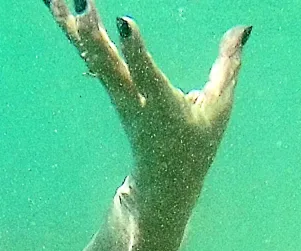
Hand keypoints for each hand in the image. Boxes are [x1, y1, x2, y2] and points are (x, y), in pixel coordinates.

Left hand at [44, 0, 250, 179]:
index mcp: (161, 107)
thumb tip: (243, 27)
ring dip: (71, 25)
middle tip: (82, 2)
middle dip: (94, 35)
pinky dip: (71, 29)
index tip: (124, 23)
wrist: (163, 182)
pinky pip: (87, 54)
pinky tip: (56, 5)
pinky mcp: (109, 85)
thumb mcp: (219, 108)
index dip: (136, 50)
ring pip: (90, 56)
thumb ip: (228, 65)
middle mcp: (132, 100)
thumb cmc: (195, 144)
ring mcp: (116, 93)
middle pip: (109, 66)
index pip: (146, 76)